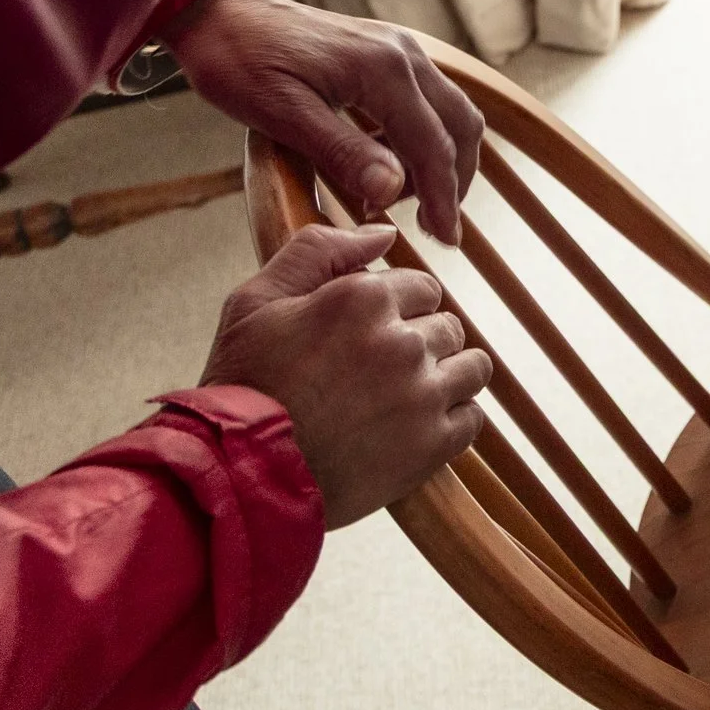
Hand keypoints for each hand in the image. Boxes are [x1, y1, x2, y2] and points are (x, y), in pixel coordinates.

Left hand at [166, 0, 480, 241]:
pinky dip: (424, 137)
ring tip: (402, 199)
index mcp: (383, 70)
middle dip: (454, 179)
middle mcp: (405, 53)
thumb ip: (341, 151)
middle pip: (460, 124)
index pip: (432, 144)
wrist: (220, 12)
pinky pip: (428, 99)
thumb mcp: (282, 114)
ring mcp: (400, 49)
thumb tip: (390, 190)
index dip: (443, 197)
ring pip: (451, 110)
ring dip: (441, 158)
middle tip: (434, 227)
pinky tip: (388, 162)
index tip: (445, 240)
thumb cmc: (240, 61)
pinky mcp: (388, 52)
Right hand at [201, 224, 490, 527]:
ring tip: (403, 398)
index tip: (369, 337)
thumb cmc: (243, 386)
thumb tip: (383, 233)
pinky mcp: (432, 445)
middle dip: (420, 343)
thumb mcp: (257, 301)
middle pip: (447, 327)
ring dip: (446, 377)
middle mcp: (402, 341)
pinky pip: (472, 418)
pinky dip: (451, 421)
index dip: (397, 310)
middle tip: (376, 374)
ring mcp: (422, 394)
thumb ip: (319, 250)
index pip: (422, 288)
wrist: (237, 476)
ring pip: (471, 367)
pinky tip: (414, 428)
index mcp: (364, 299)